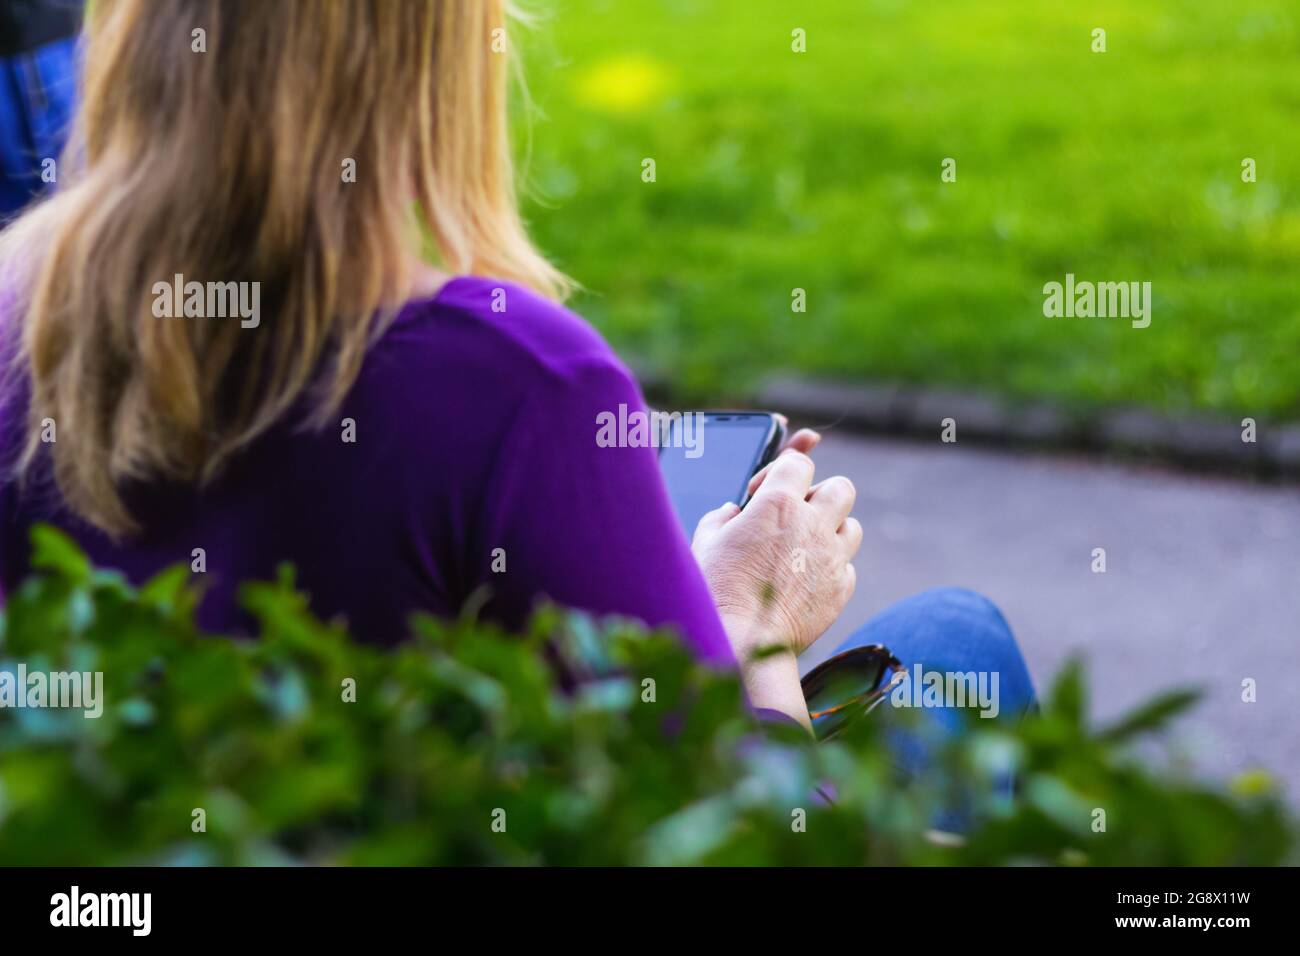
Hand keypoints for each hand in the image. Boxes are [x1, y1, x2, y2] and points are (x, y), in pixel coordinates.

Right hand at [690, 436, 861, 724]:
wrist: (741, 644)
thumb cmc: (714, 590)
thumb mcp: (706, 541)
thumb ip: (724, 517)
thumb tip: (735, 513)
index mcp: (778, 503)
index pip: (798, 463)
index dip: (781, 470)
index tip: (761, 492)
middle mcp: (813, 524)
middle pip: (840, 488)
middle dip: (819, 495)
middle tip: (796, 515)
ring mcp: (832, 557)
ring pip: (852, 527)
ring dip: (832, 531)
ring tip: (805, 548)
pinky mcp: (841, 589)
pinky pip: (847, 567)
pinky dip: (831, 569)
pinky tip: (806, 581)